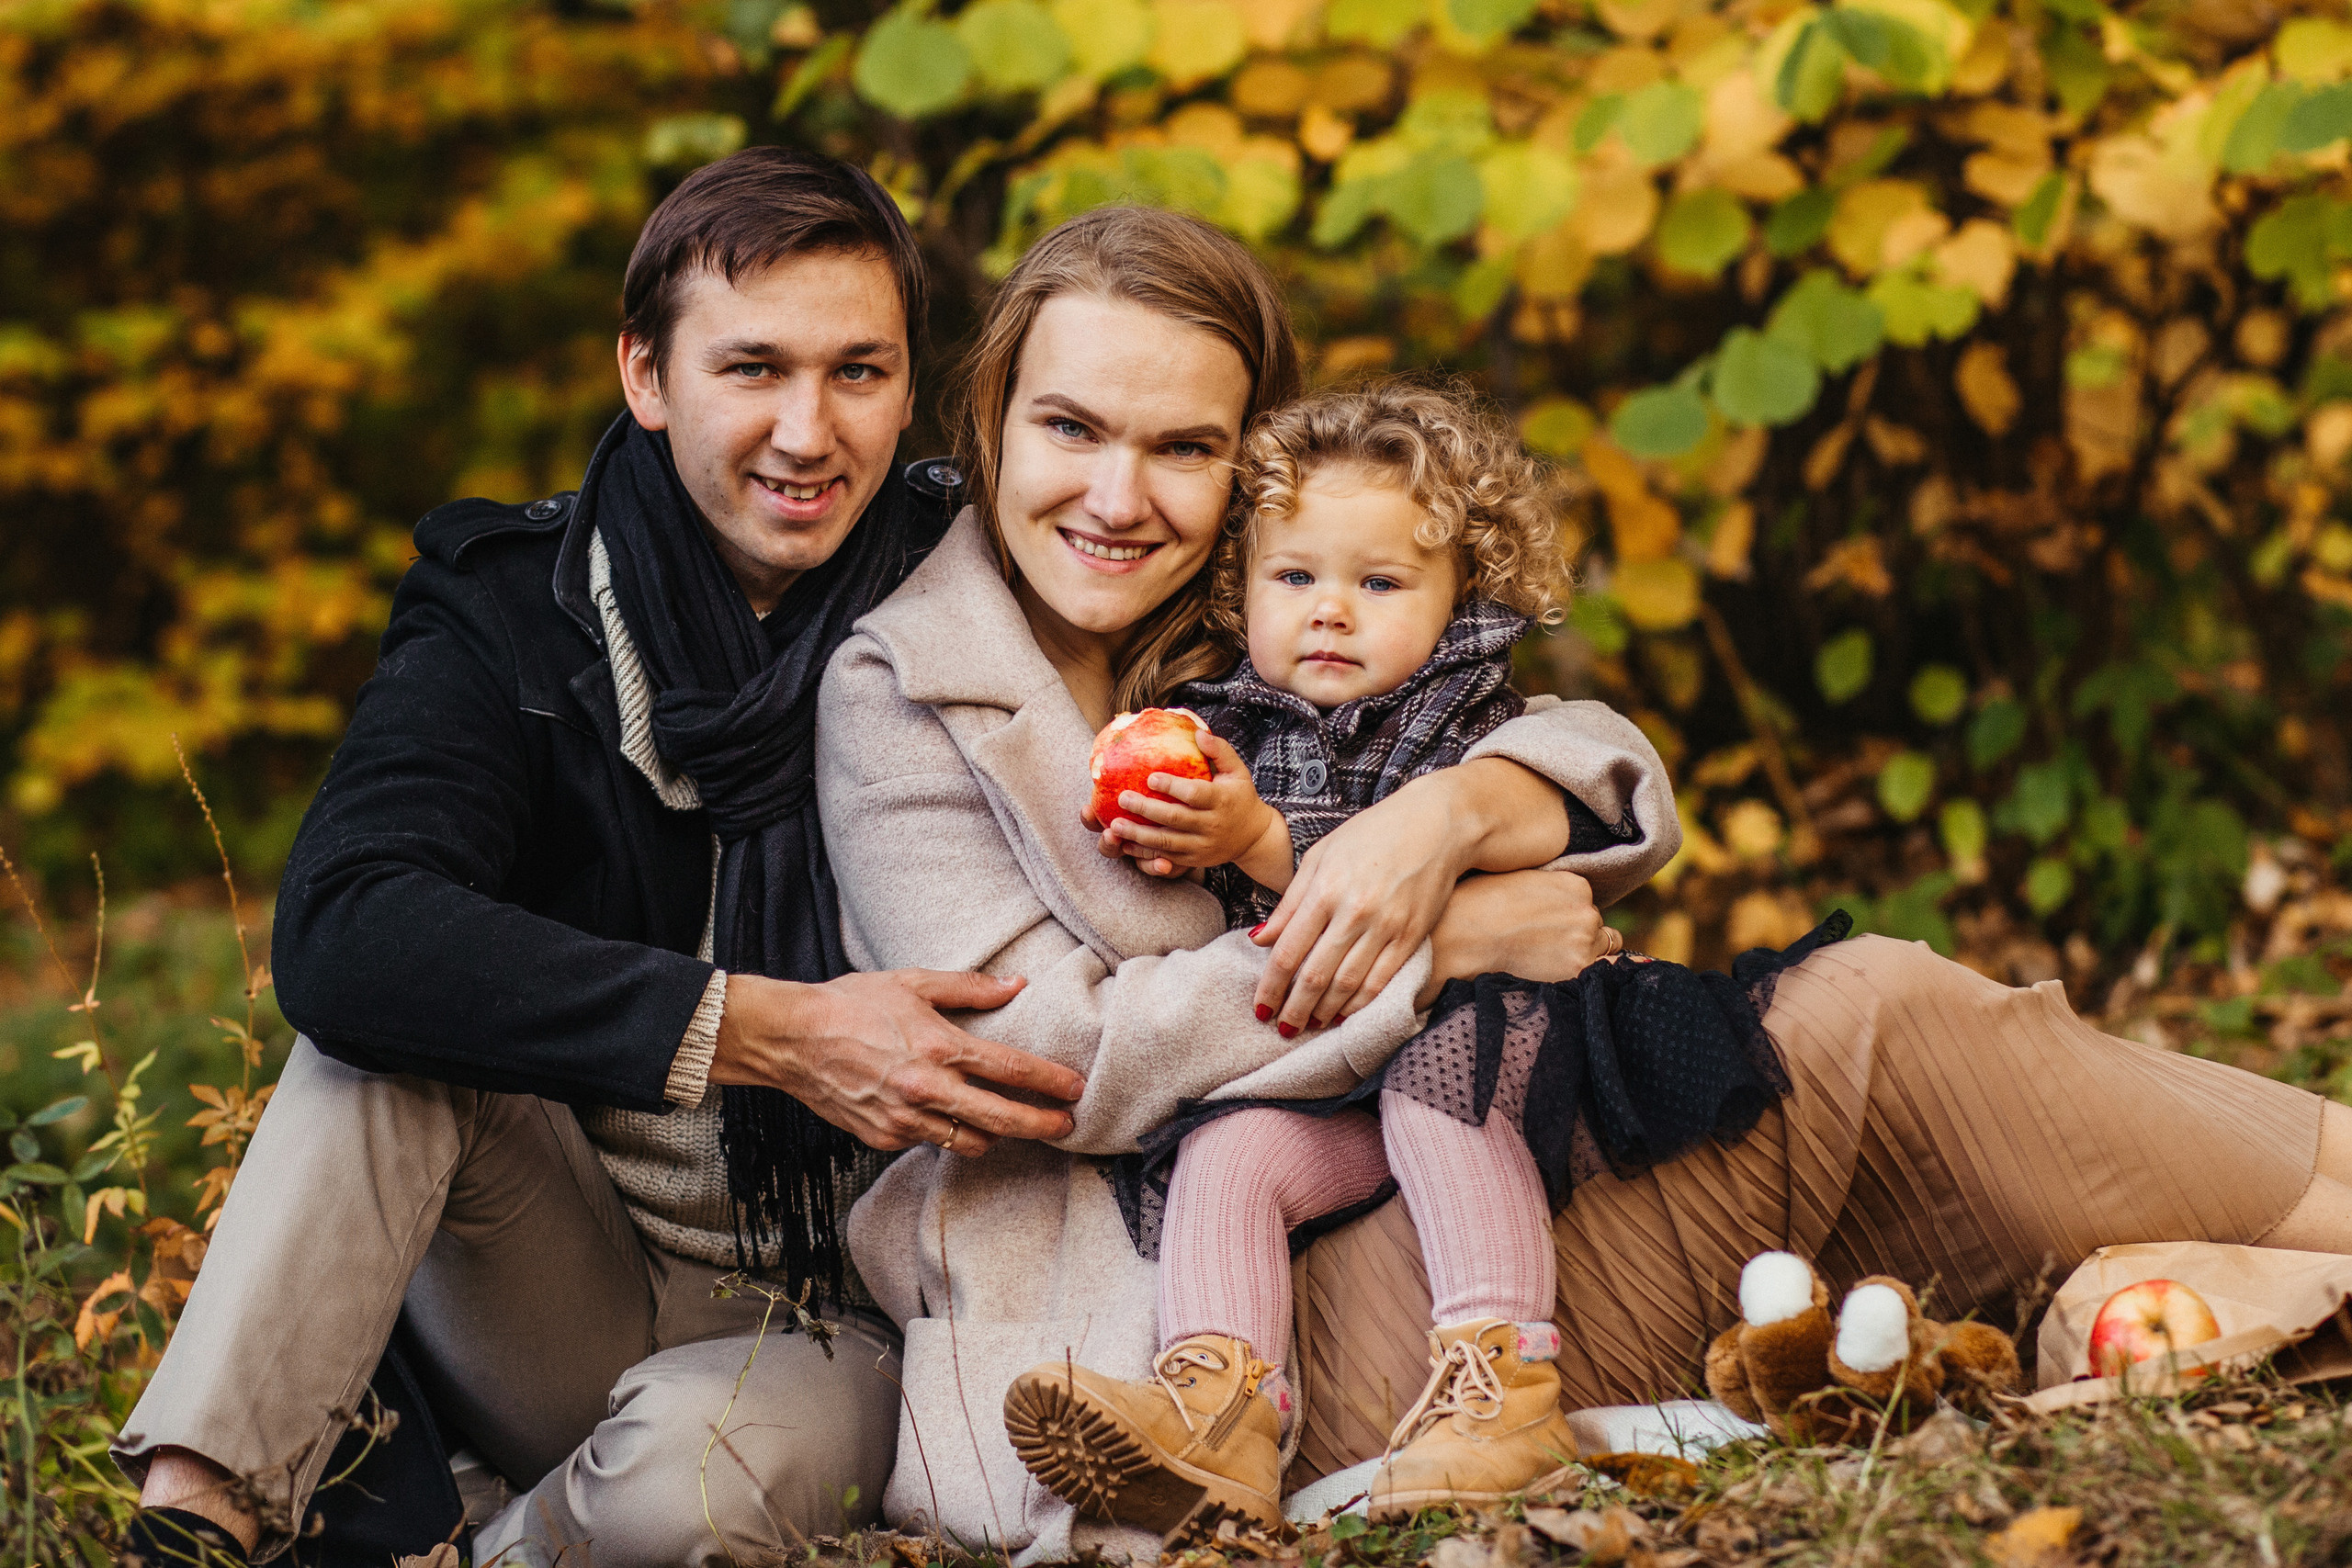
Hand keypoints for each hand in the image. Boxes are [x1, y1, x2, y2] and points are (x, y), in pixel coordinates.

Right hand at [710, 970, 1083, 1156]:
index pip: (1012, 1070)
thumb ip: (970, 988)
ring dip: (996, 1134)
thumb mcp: (913, 982)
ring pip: (970, 1142)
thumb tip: (1015, 984)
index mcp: (940, 1046)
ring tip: (1010, 1122)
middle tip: (1067, 1126)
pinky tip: (949, 1116)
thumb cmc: (851, 1003)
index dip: (1051, 1082)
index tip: (1075, 1089)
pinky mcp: (884, 1138)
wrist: (790, 1038)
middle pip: (1003, 1120)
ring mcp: (904, 1120)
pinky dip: (946, 1132)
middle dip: (1042, 1126)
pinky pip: (931, 1143)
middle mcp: (927, 1089)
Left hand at [1095, 733, 1291, 882]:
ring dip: (1139, 835)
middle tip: (1123, 797)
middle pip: (1175, 819)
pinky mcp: (1194, 860)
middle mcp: (1211, 826)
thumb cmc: (1239, 796)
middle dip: (1147, 809)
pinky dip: (1144, 853)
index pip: (1195, 795)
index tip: (1150, 777)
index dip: (1172, 787)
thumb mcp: (1238, 771)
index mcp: (1221, 801)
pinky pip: (1165, 858)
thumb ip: (1220, 751)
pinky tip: (1124, 844)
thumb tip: (1198, 732)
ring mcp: (1202, 846)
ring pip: (1166, 842)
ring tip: (1114, 825)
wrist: (1253, 837)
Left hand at [1251, 757, 1569, 1028]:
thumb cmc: (1371, 835)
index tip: (1260, 1008)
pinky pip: (1381, 980)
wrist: (1435, 824)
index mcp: (1325, 889)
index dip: (1270, 987)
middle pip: (1314, 975)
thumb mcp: (1321, 856)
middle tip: (1282, 1028)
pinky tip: (1345, 1013)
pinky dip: (1360, 1002)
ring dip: (1324, 1011)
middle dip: (1294, 1009)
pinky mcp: (1412, 935)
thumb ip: (1290, 901)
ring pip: (1347, 984)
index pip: (1287, 952)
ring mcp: (1386, 925)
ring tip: (1310, 1025)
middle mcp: (1353, 911)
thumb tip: (1260, 939)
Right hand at [1420, 869, 1607, 1007]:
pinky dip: (1578, 976)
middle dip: (1577, 937)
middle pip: (1596, 928)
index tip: (1545, 927)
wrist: (1464, 935)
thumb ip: (1548, 890)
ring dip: (1581, 956)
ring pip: (1601, 952)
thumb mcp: (1519, 879)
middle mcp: (1588, 911)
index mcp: (1576, 885)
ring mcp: (1585, 941)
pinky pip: (1595, 976)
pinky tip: (1551, 975)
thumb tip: (1552, 906)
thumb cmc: (1478, 904)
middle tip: (1544, 946)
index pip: (1586, 904)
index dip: (1566, 917)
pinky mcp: (1578, 969)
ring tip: (1548, 962)